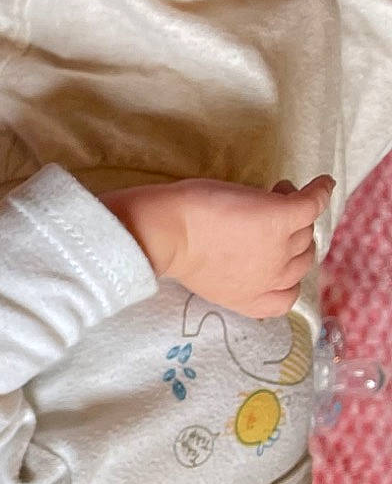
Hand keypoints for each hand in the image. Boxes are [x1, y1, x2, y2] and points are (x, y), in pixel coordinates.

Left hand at [103, 175, 328, 318]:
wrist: (163, 232)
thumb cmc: (171, 248)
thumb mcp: (208, 276)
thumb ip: (234, 272)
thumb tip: (247, 245)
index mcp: (249, 300)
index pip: (287, 297)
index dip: (287, 278)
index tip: (277, 260)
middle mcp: (270, 279)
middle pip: (300, 259)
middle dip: (289, 240)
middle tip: (265, 218)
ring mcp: (278, 248)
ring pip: (304, 230)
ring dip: (294, 212)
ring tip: (271, 195)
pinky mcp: (280, 218)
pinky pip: (312, 204)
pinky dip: (319, 192)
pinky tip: (320, 183)